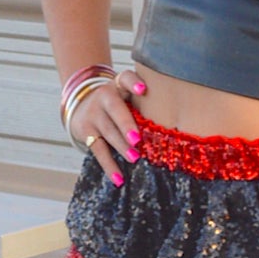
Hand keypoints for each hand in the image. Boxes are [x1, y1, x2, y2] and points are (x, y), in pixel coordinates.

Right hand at [72, 69, 146, 185]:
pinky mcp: (85, 132)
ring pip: (107, 131)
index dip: (133, 83)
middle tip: (137, 139)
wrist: (81, 102)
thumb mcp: (126, 93)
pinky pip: (98, 150)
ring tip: (134, 158)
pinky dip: (109, 166)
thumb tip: (177, 122)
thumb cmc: (116, 101)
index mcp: (118, 85)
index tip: (143, 89)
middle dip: (126, 124)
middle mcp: (104, 97)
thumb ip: (144, 101)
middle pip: (115, 110)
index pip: (125, 78)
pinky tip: (119, 179)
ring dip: (120, 146)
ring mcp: (93, 115)